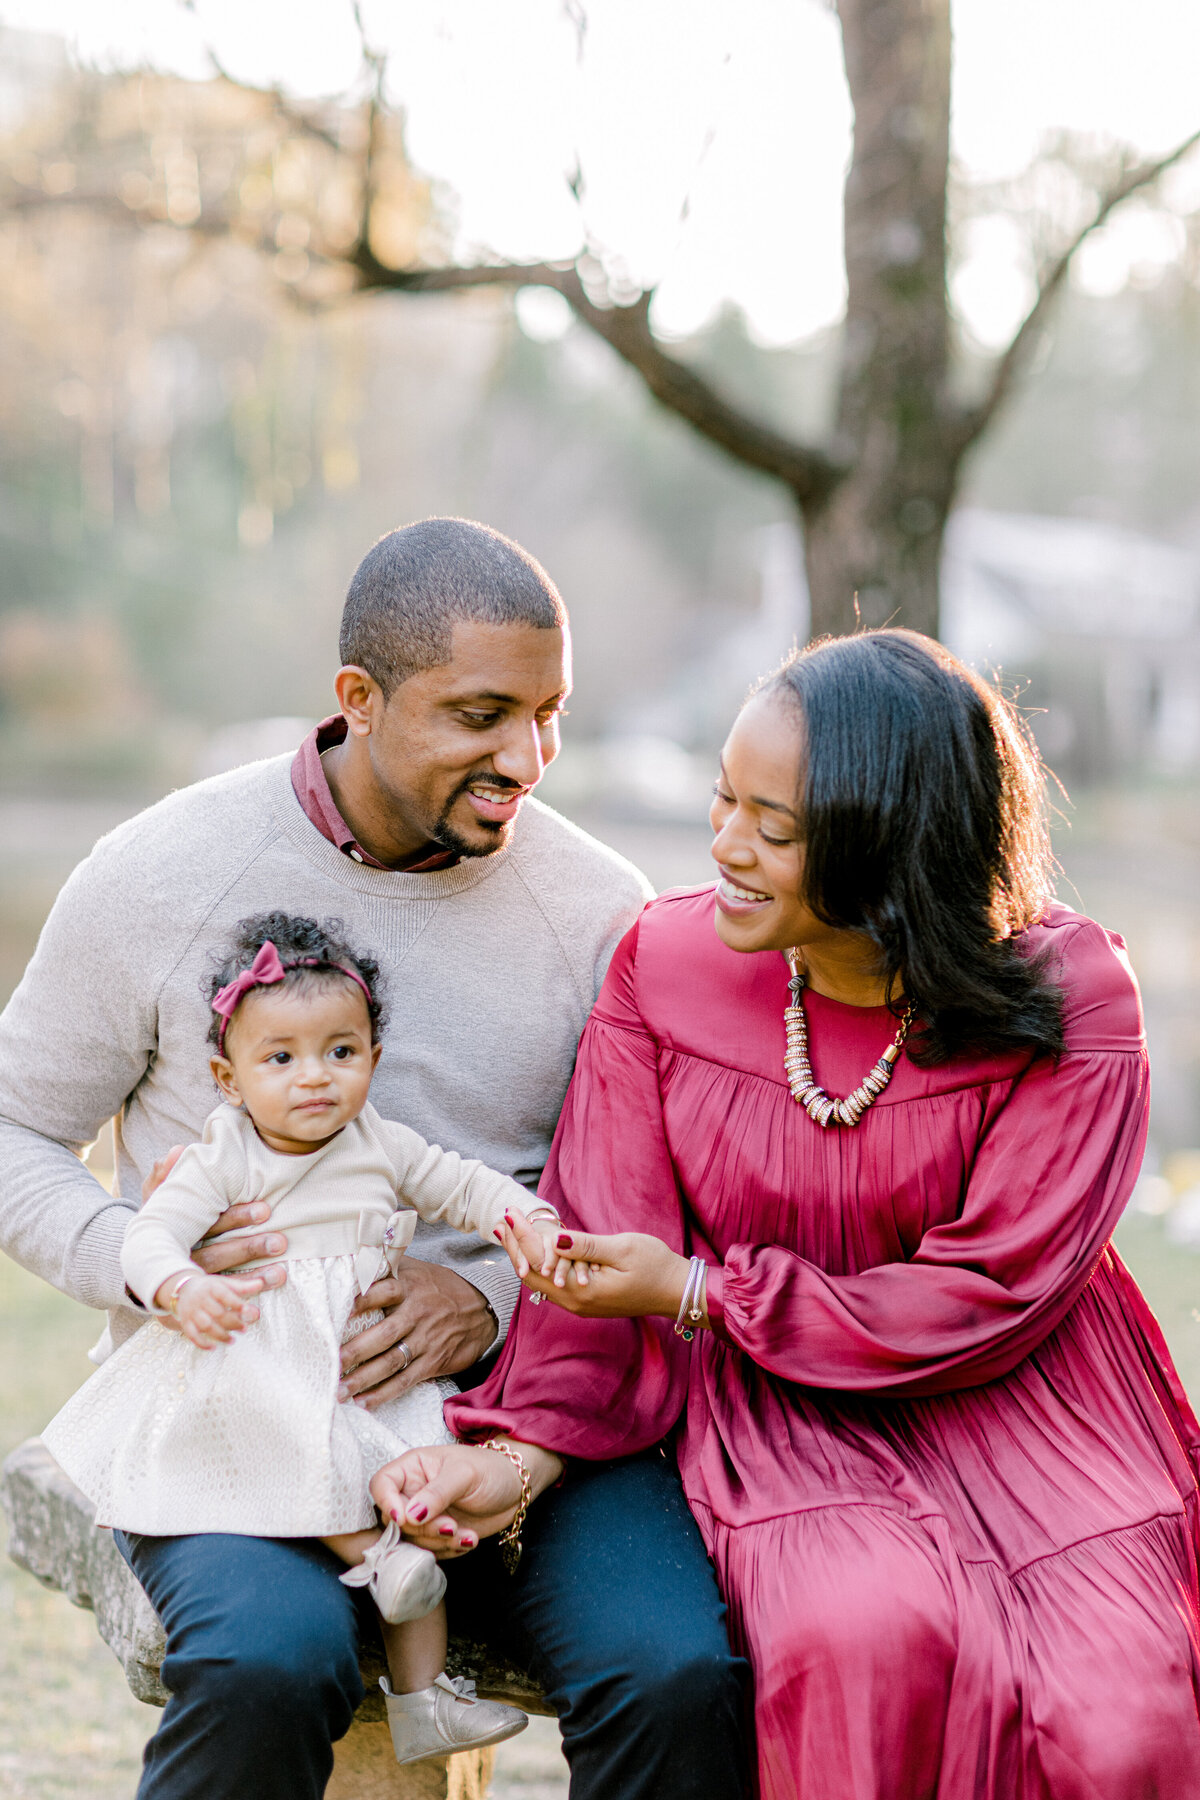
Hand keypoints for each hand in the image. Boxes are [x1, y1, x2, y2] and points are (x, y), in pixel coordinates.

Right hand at [142, 1145, 289, 1292]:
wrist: (132, 1265)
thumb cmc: (155, 1224)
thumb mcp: (153, 1201)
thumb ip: (162, 1176)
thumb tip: (176, 1150)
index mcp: (177, 1231)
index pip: (210, 1223)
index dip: (237, 1217)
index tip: (265, 1210)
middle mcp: (182, 1258)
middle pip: (217, 1254)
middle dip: (248, 1249)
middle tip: (280, 1241)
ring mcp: (187, 1281)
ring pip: (221, 1282)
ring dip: (252, 1278)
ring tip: (281, 1273)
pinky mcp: (194, 1299)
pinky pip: (219, 1301)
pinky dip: (242, 1297)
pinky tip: (265, 1294)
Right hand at [154, 1269, 265, 1347]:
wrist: (183, 1289)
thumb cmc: (210, 1287)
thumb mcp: (224, 1283)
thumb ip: (242, 1287)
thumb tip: (260, 1284)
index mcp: (212, 1287)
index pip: (225, 1296)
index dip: (237, 1304)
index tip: (247, 1311)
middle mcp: (200, 1299)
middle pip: (217, 1313)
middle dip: (232, 1323)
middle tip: (244, 1329)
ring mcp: (192, 1312)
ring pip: (206, 1325)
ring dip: (220, 1335)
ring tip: (232, 1341)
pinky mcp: (185, 1322)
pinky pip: (192, 1335)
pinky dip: (201, 1343)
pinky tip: (213, 1347)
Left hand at [339, 1260, 497, 1409]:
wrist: (482, 1311)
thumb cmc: (440, 1288)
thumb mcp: (418, 1270)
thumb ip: (388, 1268)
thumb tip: (352, 1258)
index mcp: (410, 1286)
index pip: (383, 1291)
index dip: (362, 1299)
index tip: (340, 1310)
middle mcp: (417, 1313)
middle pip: (384, 1334)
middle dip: (356, 1350)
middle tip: (331, 1362)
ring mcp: (426, 1340)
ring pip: (391, 1361)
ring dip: (363, 1378)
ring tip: (339, 1390)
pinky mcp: (433, 1362)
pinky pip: (405, 1380)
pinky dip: (384, 1394)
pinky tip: (364, 1403)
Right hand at [370, 1440, 562, 1556]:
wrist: (515, 1489)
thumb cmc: (491, 1469)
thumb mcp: (465, 1474)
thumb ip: (437, 1493)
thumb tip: (407, 1515)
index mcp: (413, 1467)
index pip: (381, 1484)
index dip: (385, 1502)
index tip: (404, 1517)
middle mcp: (412, 1492)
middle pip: (395, 1519)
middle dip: (423, 1528)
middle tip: (451, 1527)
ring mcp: (424, 1516)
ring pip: (412, 1540)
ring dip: (439, 1543)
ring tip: (467, 1534)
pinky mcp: (437, 1536)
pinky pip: (430, 1552)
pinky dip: (449, 1551)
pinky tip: (469, 1540)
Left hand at [496, 1215, 690, 1320]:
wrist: (676, 1292)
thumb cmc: (655, 1266)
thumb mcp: (623, 1249)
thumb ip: (587, 1245)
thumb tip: (555, 1237)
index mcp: (581, 1291)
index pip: (538, 1262)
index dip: (521, 1236)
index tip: (508, 1213)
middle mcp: (575, 1303)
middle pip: (531, 1275)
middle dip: (514, 1247)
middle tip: (500, 1221)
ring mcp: (580, 1304)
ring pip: (540, 1282)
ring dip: (524, 1256)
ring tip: (510, 1233)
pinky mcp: (586, 1300)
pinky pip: (552, 1285)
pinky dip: (538, 1265)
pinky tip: (534, 1251)